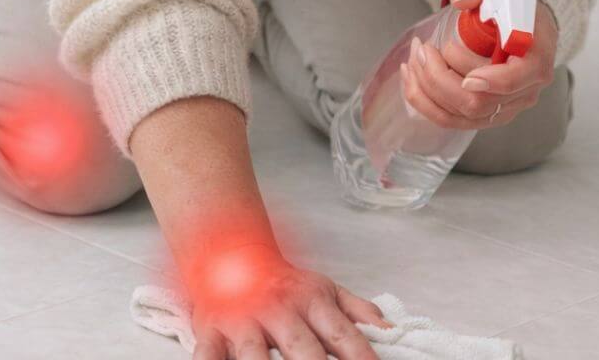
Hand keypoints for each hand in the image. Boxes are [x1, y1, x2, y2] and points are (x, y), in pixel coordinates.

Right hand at [190, 242, 390, 359]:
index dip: (361, 359)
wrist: (232, 249)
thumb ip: (357, 311)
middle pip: (302, 351)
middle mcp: (278, 309)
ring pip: (255, 357)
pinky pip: (207, 356)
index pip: (343, 336)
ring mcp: (242, 320)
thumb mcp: (324, 289)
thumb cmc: (284, 281)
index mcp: (311, 301)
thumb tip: (391, 332)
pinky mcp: (210, 330)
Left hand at [400, 0, 559, 131]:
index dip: (490, 79)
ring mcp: (505, 107)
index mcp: (536, 58)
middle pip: (479, 101)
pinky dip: (424, 101)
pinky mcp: (484, 115)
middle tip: (423, 47)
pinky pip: (451, 120)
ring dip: (428, 87)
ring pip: (461, 113)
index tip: (460, 66)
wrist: (516, 21)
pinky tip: (411, 76)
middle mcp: (525, 91)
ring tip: (415, 56)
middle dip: (439, 76)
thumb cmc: (508, 2)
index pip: (517, 79)